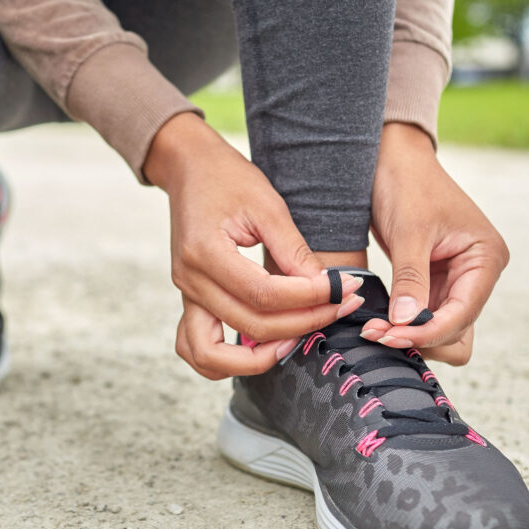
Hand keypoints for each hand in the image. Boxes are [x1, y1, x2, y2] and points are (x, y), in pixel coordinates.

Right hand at [145, 113, 363, 379]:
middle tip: (339, 306)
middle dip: (303, 322)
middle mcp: (190, 280)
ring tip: (297, 340)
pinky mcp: (190, 300)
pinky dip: (227, 360)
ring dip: (258, 358)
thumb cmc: (228, 177)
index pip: (263, 294)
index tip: (343, 288)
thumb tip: (324, 288)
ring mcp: (186, 294)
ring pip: (212, 355)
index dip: (308, 298)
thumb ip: (293, 250)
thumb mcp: (267, 204)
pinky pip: (196, 348)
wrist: (189, 167)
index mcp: (205, 252)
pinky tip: (264, 346)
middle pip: (249, 326)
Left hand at [360, 123, 509, 365]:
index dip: (428, 330)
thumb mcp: (409, 231)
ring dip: (411, 334)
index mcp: (486, 258)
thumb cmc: (406, 184)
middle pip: (458, 331)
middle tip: (378, 334)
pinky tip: (377, 321)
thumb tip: (406, 323)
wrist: (392, 159)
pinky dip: (404, 323)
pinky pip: (424, 315)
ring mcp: (457, 280)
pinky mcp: (434, 281)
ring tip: (374, 329)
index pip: (463, 313)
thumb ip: (411, 279)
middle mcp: (478, 273)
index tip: (390, 335)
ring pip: (441, 329)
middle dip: (422, 337)